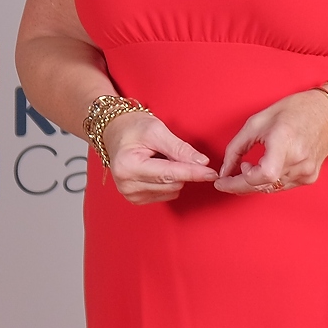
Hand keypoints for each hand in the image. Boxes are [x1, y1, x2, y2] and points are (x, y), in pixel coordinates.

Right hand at [102, 110, 217, 204]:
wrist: (115, 133)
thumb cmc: (133, 128)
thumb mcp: (156, 130)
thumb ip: (179, 148)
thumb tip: (201, 162)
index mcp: (128, 166)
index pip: (169, 174)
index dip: (193, 173)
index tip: (211, 173)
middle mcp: (127, 185)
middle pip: (173, 183)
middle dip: (183, 169)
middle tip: (173, 150)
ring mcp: (130, 194)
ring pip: (172, 190)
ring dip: (175, 175)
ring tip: (160, 158)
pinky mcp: (137, 199)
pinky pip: (167, 194)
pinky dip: (168, 181)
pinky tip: (157, 168)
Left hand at [216, 88, 327, 195]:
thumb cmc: (295, 111)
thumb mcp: (258, 122)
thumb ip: (237, 147)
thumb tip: (225, 170)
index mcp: (285, 142)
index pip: (261, 176)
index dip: (239, 182)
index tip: (225, 180)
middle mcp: (298, 160)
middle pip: (263, 186)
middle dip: (240, 185)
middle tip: (228, 177)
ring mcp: (306, 172)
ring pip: (271, 188)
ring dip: (255, 182)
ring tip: (249, 167)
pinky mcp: (310, 178)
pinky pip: (282, 186)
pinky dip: (270, 181)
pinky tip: (267, 168)